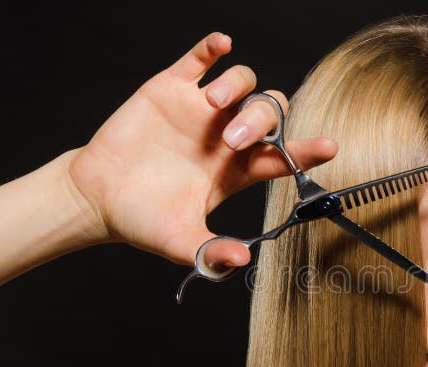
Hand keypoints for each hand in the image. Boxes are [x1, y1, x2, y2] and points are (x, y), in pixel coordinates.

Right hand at [66, 32, 337, 266]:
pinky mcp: (172, 89)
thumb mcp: (180, 242)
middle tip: (231, 140)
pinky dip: (213, 48)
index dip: (307, 150)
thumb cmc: (143, 220)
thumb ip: (211, 252)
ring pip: (244, 81)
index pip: (284, 156)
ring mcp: (202, 110)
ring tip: (212, 104)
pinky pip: (200, 58)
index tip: (329, 147)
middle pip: (270, 112)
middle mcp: (229, 136)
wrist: (98, 197)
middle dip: (261, 121)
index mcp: (238, 170)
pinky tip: (222, 44)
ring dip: (237, 87)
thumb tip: (242, 261)